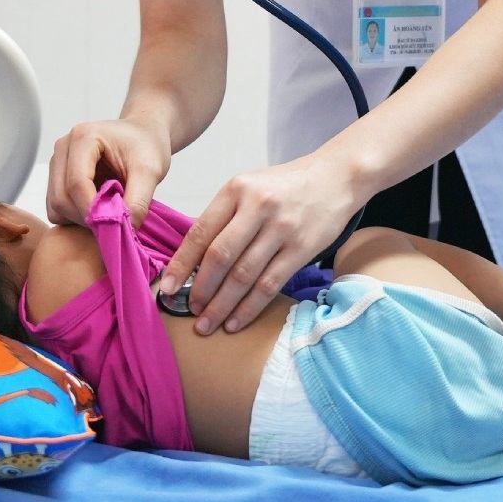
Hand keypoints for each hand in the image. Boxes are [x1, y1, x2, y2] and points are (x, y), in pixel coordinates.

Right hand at [45, 118, 171, 228]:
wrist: (142, 135)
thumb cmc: (146, 145)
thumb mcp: (151, 170)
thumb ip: (139, 200)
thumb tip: (126, 230)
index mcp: (83, 137)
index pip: (77, 183)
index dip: (94, 211)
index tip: (116, 226)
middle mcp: (63, 148)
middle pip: (62, 198)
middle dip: (87, 217)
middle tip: (116, 222)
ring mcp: (57, 164)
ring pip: (56, 207)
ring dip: (80, 219)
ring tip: (109, 212)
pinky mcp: (56, 179)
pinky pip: (56, 210)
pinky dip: (75, 218)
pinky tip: (98, 208)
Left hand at [160, 151, 360, 335]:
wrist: (336, 177)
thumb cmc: (285, 186)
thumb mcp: (249, 186)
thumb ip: (224, 216)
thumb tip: (191, 259)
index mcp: (236, 189)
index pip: (201, 232)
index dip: (181, 264)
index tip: (166, 288)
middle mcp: (258, 206)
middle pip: (220, 257)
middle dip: (200, 290)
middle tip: (190, 311)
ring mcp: (281, 228)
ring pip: (244, 275)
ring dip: (222, 305)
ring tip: (208, 324)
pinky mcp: (302, 248)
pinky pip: (270, 284)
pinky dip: (250, 308)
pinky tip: (236, 322)